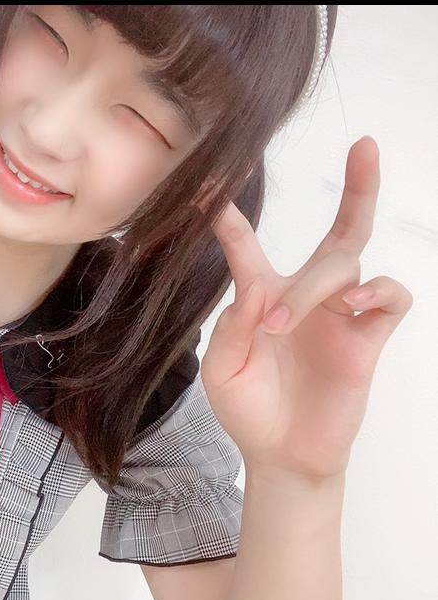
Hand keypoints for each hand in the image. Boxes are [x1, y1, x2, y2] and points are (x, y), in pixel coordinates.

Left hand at [200, 136, 412, 482]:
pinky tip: (357, 301)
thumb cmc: (248, 408)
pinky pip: (391, 297)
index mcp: (263, 298)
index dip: (228, 218)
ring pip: (349, 264)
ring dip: (314, 287)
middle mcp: (307, 297)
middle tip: (366, 144)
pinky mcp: (367, 340)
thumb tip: (257, 293)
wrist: (281, 455)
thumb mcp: (223, 369)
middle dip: (358, 189)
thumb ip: (232, 327)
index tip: (208, 186)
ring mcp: (342, 316)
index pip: (247, 247)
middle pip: (339, 232)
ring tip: (280, 326)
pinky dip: (380, 290)